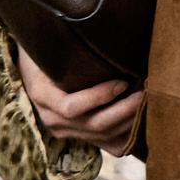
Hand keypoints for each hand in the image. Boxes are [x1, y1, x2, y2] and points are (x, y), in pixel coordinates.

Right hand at [16, 44, 144, 155]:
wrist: (32, 66)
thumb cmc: (44, 47)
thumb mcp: (48, 44)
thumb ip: (65, 45)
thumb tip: (100, 32)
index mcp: (42, 96)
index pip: (71, 107)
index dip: (99, 97)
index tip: (123, 81)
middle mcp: (53, 120)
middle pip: (95, 125)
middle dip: (125, 110)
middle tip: (147, 92)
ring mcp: (67, 131)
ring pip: (106, 138)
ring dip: (131, 123)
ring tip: (148, 102)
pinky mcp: (81, 137)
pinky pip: (110, 146)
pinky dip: (128, 135)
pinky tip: (141, 118)